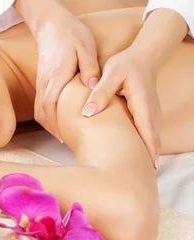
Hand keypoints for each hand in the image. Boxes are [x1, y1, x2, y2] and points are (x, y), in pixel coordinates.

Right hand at [33, 6, 100, 140]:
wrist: (50, 24)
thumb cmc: (71, 34)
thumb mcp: (86, 47)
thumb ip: (89, 68)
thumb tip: (93, 86)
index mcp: (57, 75)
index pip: (52, 105)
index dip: (58, 124)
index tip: (67, 138)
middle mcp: (45, 82)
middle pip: (42, 113)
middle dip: (53, 130)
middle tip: (68, 142)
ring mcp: (41, 82)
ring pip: (39, 110)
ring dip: (49, 124)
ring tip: (64, 136)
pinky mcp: (42, 81)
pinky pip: (41, 104)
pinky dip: (47, 116)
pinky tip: (59, 121)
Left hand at [82, 48, 160, 166]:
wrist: (143, 57)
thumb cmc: (126, 65)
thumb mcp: (111, 74)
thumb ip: (100, 92)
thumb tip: (88, 112)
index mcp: (142, 105)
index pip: (146, 132)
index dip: (146, 152)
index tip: (144, 170)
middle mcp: (151, 114)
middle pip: (151, 142)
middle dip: (145, 160)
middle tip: (136, 181)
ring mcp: (151, 116)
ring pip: (150, 140)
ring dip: (144, 157)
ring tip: (134, 176)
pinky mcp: (146, 117)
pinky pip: (146, 136)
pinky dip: (142, 148)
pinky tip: (132, 160)